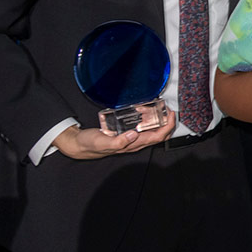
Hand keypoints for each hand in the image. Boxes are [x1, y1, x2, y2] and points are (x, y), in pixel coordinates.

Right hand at [53, 108, 177, 158]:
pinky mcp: (127, 134)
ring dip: (156, 118)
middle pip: (159, 134)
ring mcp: (132, 138)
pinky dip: (146, 118)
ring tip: (153, 107)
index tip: (172, 114)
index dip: (168, 126)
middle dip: (166, 121)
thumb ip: (117, 141)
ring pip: (151, 129)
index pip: (158, 137)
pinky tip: (142, 111)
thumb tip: (133, 135)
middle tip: (167, 108)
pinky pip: (142, 127)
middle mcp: (135, 142)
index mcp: (133, 145)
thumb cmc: (90, 144)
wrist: (80, 145)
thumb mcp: (102, 142)